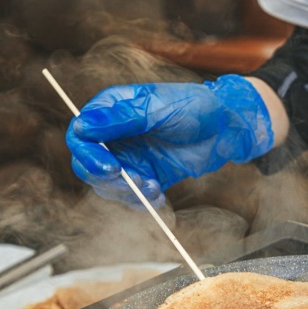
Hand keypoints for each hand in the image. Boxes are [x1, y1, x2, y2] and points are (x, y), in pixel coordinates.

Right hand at [66, 75, 273, 205]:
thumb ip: (121, 118)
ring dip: (126, 192)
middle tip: (134, 181)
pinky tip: (159, 196)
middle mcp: (115, 135)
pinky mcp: (145, 175)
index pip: (81, 134)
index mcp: (111, 109)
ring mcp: (129, 157)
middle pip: (88, 164)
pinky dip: (142, 201)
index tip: (110, 166)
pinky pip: (131, 196)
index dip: (88, 153)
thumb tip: (82, 126)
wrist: (226, 127)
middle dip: (106, 178)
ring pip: (107, 185)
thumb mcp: (158, 108)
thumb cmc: (195, 107)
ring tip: (154, 186)